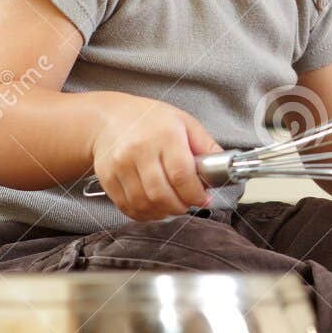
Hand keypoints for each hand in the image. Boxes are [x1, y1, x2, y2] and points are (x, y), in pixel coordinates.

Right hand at [89, 96, 219, 220]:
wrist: (109, 118)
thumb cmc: (150, 120)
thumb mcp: (184, 122)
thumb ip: (205, 145)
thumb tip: (224, 166)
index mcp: (164, 135)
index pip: (181, 175)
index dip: (195, 194)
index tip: (203, 198)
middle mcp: (139, 150)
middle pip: (161, 194)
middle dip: (180, 207)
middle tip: (188, 204)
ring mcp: (120, 166)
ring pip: (144, 204)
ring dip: (163, 212)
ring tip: (172, 206)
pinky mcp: (107, 178)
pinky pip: (127, 206)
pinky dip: (144, 214)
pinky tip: (154, 206)